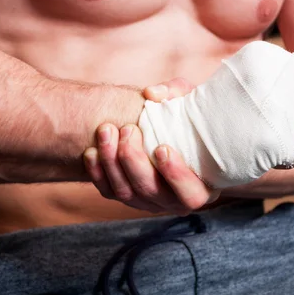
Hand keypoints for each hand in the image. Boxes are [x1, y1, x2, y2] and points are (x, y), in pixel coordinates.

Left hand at [83, 78, 218, 214]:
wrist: (165, 128)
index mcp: (202, 184)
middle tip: (128, 129)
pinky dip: (98, 173)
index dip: (176, 175)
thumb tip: (152, 94)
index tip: (161, 147)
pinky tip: (91, 151)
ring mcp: (149, 201)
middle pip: (151, 191)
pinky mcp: (127, 197)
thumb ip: (176, 93)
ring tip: (105, 131)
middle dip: (134, 160)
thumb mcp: (189, 101)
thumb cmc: (187, 118)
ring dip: (112, 162)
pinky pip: (109, 192)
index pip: (191, 195)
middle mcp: (175, 200)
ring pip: (127, 193)